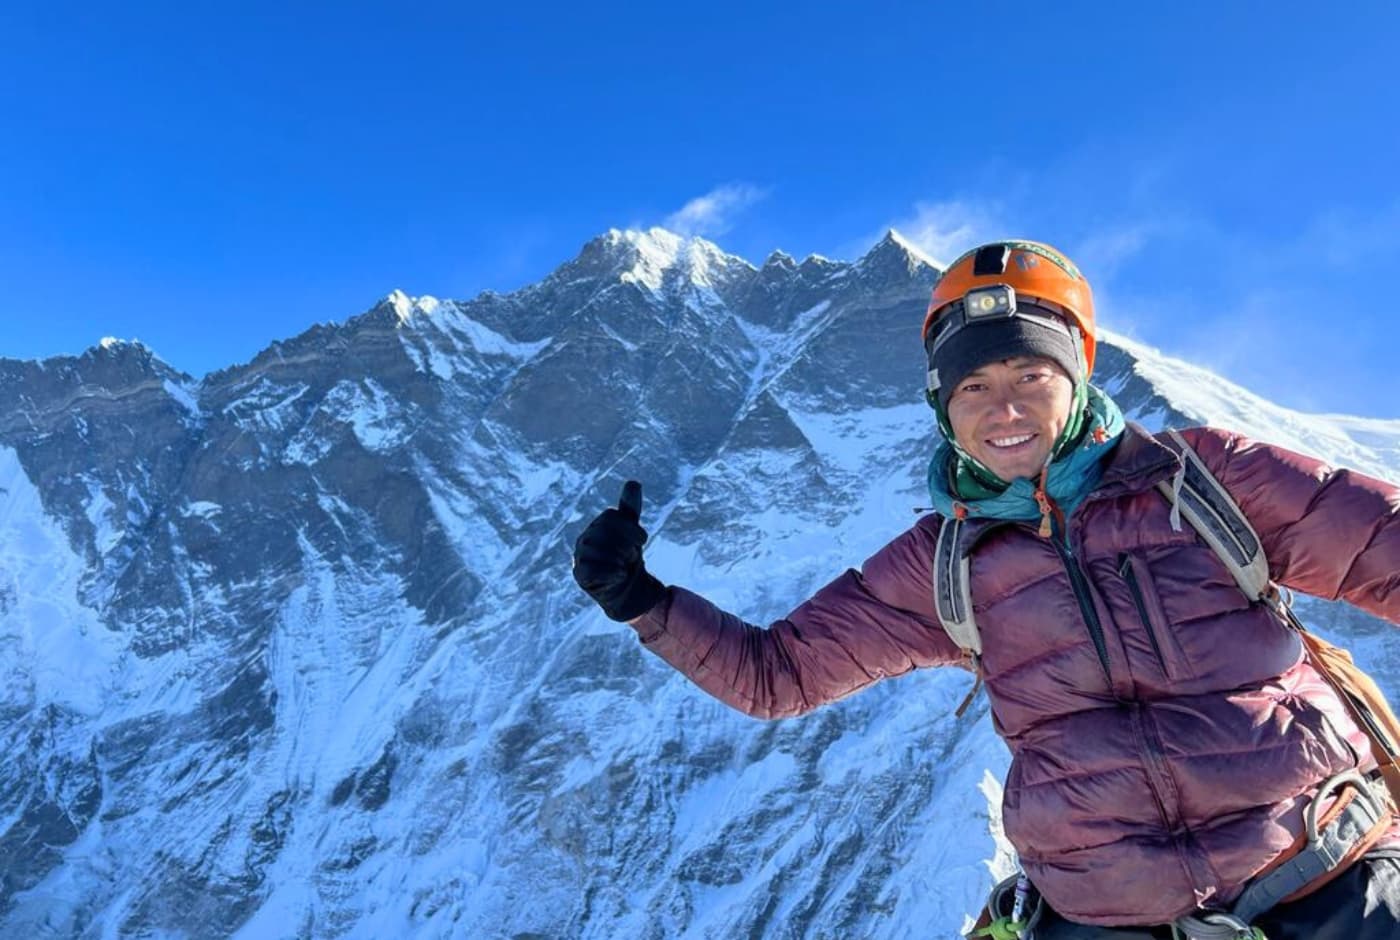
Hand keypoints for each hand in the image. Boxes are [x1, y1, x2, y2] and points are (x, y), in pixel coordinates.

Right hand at [572, 480, 666, 621]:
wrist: (623, 589)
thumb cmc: (626, 556)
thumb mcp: (631, 531)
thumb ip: (630, 509)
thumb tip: (634, 483)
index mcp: (597, 525)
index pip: (610, 517)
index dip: (631, 528)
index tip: (643, 540)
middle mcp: (585, 538)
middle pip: (605, 533)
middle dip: (626, 544)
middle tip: (632, 555)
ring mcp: (580, 556)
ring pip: (601, 551)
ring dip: (620, 559)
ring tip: (624, 565)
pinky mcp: (580, 574)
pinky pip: (593, 569)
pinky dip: (612, 572)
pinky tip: (621, 575)